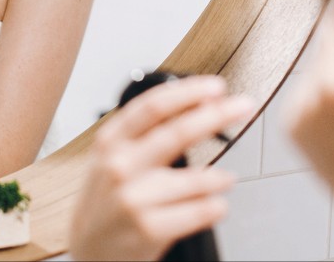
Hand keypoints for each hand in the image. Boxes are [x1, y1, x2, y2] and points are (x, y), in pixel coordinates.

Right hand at [69, 75, 252, 261]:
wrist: (91, 250)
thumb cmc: (107, 200)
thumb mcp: (113, 158)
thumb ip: (147, 132)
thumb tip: (197, 104)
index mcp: (111, 141)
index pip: (153, 106)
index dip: (188, 92)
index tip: (214, 87)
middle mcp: (120, 166)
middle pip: (177, 132)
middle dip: (217, 115)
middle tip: (242, 106)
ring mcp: (134, 199)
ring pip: (196, 180)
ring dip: (221, 178)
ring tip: (226, 179)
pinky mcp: (149, 229)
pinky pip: (199, 212)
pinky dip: (215, 207)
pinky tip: (216, 205)